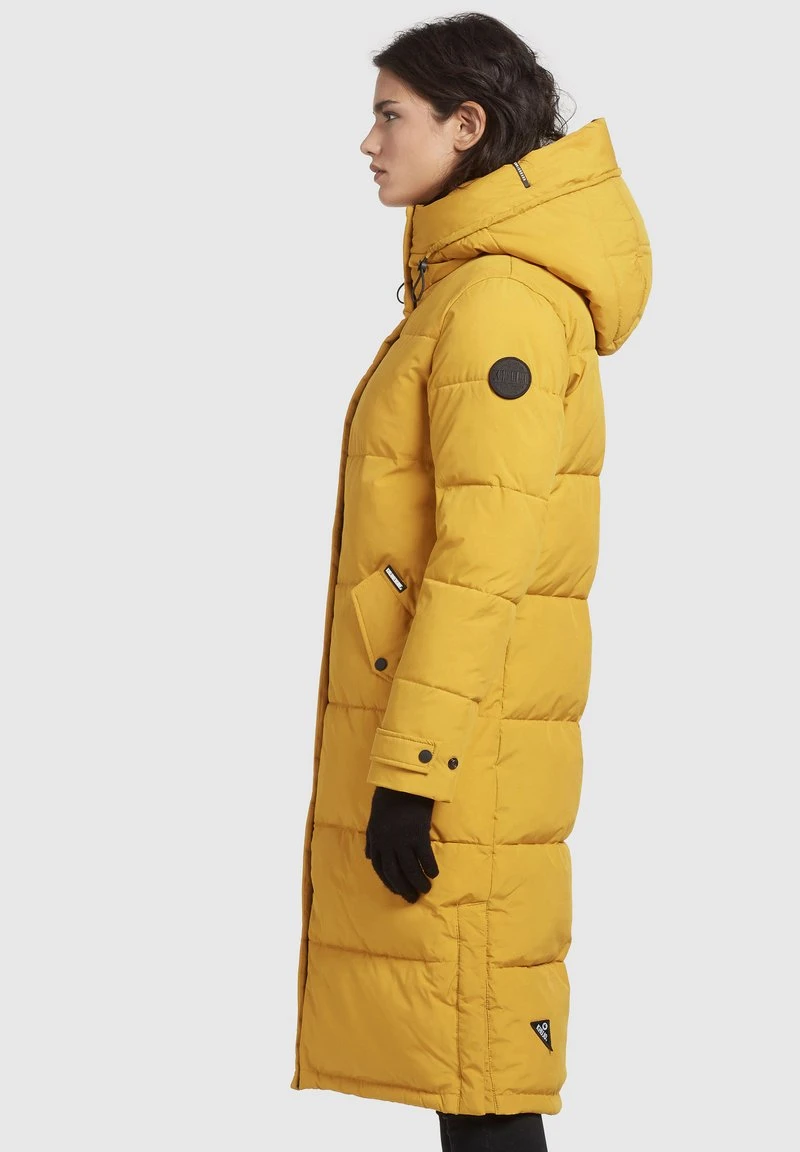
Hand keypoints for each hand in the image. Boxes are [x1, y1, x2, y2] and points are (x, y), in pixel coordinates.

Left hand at [365, 785, 439, 902]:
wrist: (402, 783)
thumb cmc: (388, 799)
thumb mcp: (374, 820)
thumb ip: (371, 840)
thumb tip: (368, 857)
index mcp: (376, 840)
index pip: (379, 869)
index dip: (389, 882)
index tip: (397, 891)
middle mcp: (387, 844)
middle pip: (394, 873)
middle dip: (403, 888)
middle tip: (412, 898)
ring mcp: (402, 840)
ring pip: (410, 869)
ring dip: (418, 882)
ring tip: (426, 889)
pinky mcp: (418, 835)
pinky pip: (424, 858)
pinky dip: (429, 868)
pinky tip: (434, 874)